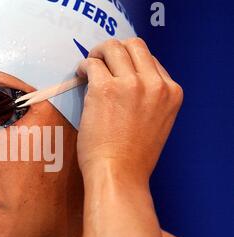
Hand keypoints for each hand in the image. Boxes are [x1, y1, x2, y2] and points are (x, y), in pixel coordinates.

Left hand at [76, 38, 183, 182]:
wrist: (119, 175)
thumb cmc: (133, 158)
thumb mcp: (157, 123)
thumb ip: (150, 99)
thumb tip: (128, 81)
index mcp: (171, 92)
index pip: (151, 60)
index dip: (130, 62)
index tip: (117, 69)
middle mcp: (155, 84)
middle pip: (134, 46)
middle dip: (115, 50)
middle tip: (100, 60)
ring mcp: (131, 84)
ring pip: (113, 48)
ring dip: (98, 53)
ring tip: (88, 66)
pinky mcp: (105, 88)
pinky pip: (92, 64)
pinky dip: (83, 66)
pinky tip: (80, 76)